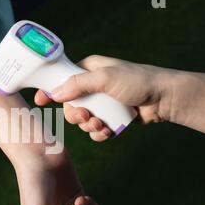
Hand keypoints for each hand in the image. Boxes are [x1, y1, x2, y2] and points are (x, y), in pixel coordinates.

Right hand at [35, 55, 165, 141]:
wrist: (165, 98)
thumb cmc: (139, 81)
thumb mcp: (106, 78)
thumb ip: (78, 84)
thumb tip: (56, 93)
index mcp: (89, 70)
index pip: (62, 79)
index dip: (50, 90)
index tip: (40, 101)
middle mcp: (93, 86)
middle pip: (70, 104)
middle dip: (77, 115)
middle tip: (87, 117)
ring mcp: (102, 102)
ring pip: (83, 119)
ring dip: (90, 126)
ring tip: (103, 125)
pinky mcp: (110, 117)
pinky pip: (96, 129)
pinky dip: (99, 134)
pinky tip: (109, 132)